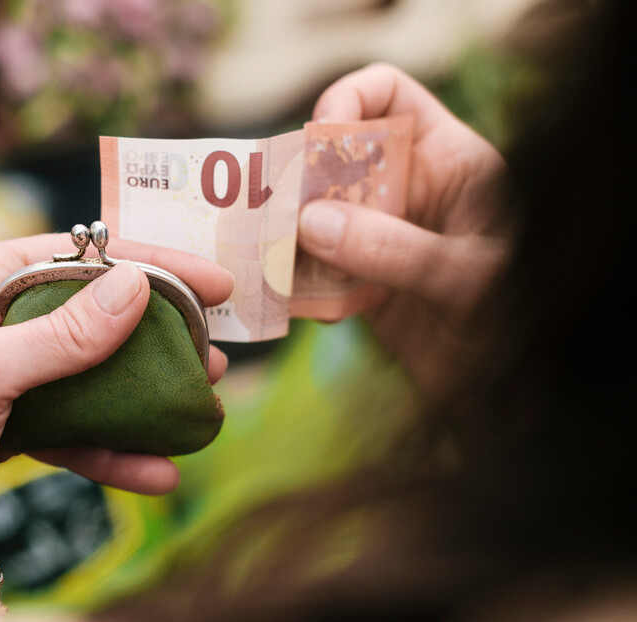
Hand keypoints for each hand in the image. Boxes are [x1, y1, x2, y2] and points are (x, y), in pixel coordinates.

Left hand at [0, 234, 232, 621]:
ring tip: (201, 409)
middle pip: (92, 316)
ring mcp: (2, 373)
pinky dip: (113, 449)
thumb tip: (137, 286)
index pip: (79, 257)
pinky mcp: (9, 424)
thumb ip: (63, 334)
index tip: (213, 284)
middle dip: (156, 339)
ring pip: (90, 374)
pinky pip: (74, 427)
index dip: (151, 266)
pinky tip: (155, 472)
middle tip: (214, 356)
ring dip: (144, 396)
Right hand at [298, 63, 508, 395]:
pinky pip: (309, 266)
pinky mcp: (356, 280)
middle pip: (333, 154)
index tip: (317, 141)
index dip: (346, 102)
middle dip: (299, 180)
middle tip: (277, 215)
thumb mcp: (467, 280)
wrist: (504, 397)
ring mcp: (378, 235)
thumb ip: (394, 248)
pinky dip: (296, 281)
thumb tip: (309, 224)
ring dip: (289, 236)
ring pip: (312, 212)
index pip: (388, 95)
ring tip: (278, 263)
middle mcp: (407, 190)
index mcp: (448, 161)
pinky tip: (309, 306)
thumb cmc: (513, 326)